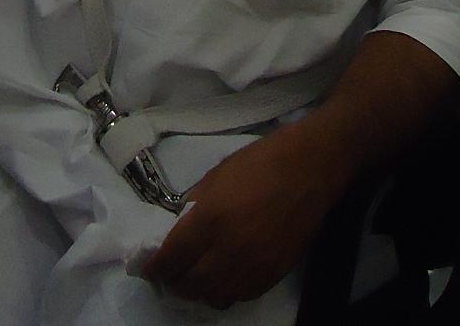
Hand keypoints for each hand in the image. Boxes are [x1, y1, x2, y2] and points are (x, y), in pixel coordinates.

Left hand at [141, 120, 347, 308]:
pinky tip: (222, 279)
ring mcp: (253, 265)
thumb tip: (178, 229)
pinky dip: (225, 291)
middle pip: (190, 284)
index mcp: (210, 219)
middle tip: (170, 275)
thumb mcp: (215, 176)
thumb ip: (194, 206)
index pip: (172, 258)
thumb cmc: (260, 162)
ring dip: (199, 291)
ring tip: (194, 280)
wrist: (310, 168)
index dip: (156, 267)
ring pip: (215, 296)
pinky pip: (240, 295)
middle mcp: (229, 249)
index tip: (150, 268)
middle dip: (175, 282)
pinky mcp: (273, 274)